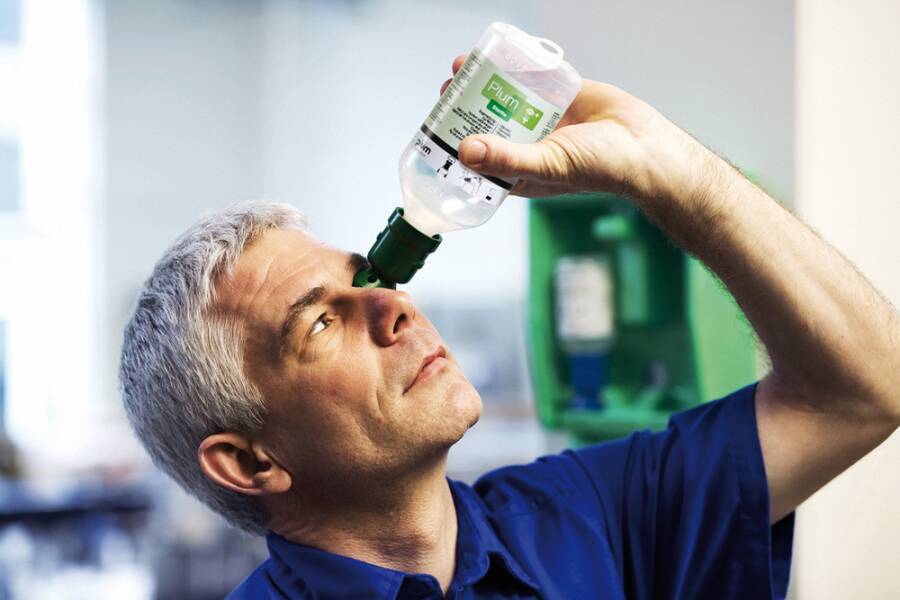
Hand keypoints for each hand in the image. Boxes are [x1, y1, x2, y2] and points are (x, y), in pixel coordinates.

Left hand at [440, 54, 714, 201]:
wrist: (644, 145)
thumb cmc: (600, 168)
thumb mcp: (546, 165)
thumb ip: (506, 159)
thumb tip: (465, 151)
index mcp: (518, 171)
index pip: (477, 156)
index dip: (455, 141)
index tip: (437, 124)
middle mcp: (526, 144)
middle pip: (485, 122)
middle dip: (464, 106)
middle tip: (447, 90)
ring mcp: (541, 118)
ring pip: (504, 97)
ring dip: (483, 82)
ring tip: (462, 67)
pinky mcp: (558, 94)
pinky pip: (530, 77)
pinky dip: (513, 66)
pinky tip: (493, 55)